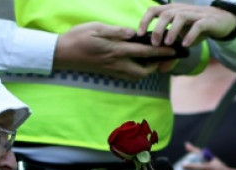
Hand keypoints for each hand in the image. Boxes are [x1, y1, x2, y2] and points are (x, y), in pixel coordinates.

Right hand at [55, 22, 178, 79]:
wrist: (62, 54)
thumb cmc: (78, 38)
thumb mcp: (96, 28)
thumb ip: (116, 31)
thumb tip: (132, 32)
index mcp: (116, 50)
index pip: (144, 51)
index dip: (161, 51)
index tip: (173, 50)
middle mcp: (116, 63)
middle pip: (143, 71)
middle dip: (156, 65)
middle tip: (162, 56)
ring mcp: (112, 70)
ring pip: (136, 76)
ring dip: (146, 70)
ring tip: (151, 59)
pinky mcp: (107, 72)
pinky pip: (127, 76)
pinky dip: (136, 71)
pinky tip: (135, 62)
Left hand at [138, 3, 235, 47]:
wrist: (221, 21)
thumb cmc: (197, 29)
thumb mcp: (182, 40)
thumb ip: (172, 52)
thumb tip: (161, 68)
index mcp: (172, 11)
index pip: (154, 10)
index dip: (145, 20)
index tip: (140, 34)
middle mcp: (181, 10)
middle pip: (166, 14)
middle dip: (158, 29)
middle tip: (155, 44)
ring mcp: (194, 14)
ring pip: (180, 17)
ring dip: (172, 30)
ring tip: (169, 44)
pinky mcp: (206, 20)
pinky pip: (197, 25)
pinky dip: (190, 35)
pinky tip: (186, 45)